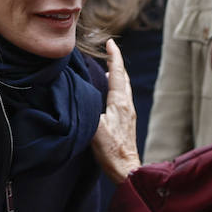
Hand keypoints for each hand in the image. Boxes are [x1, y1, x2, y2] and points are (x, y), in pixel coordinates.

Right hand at [92, 39, 140, 184]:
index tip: (111, 42)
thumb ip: (89, 107)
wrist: (126, 169)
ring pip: (124, 87)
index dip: (114, 57)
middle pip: (123, 78)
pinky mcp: (127, 122)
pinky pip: (123, 97)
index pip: (118, 73)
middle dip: (116, 62)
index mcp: (120, 103)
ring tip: (109, 68)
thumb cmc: (110, 150)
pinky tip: (111, 93)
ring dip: (117, 75)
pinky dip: (117, 87)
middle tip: (110, 51)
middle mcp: (127, 105)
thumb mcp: (95, 127)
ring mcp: (128, 114)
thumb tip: (82, 93)